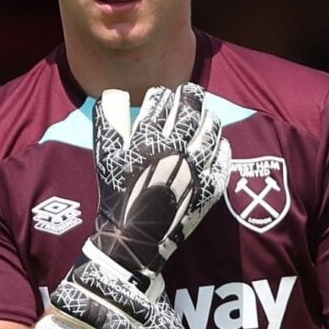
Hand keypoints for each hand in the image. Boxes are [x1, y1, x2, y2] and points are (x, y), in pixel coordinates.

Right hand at [84, 83, 229, 296]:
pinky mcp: (209, 188)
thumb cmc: (115, 195)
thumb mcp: (105, 155)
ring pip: (210, 133)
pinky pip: (222, 162)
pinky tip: (221, 143)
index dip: (162, 96)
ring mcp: (196, 169)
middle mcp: (176, 150)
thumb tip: (115, 93)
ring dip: (210, 118)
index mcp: (149, 140)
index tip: (163, 94)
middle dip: (190, 98)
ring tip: (208, 113)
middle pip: (190, 113)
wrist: (133, 237)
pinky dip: (223, 149)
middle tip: (191, 91)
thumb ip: (109, 120)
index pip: (160, 105)